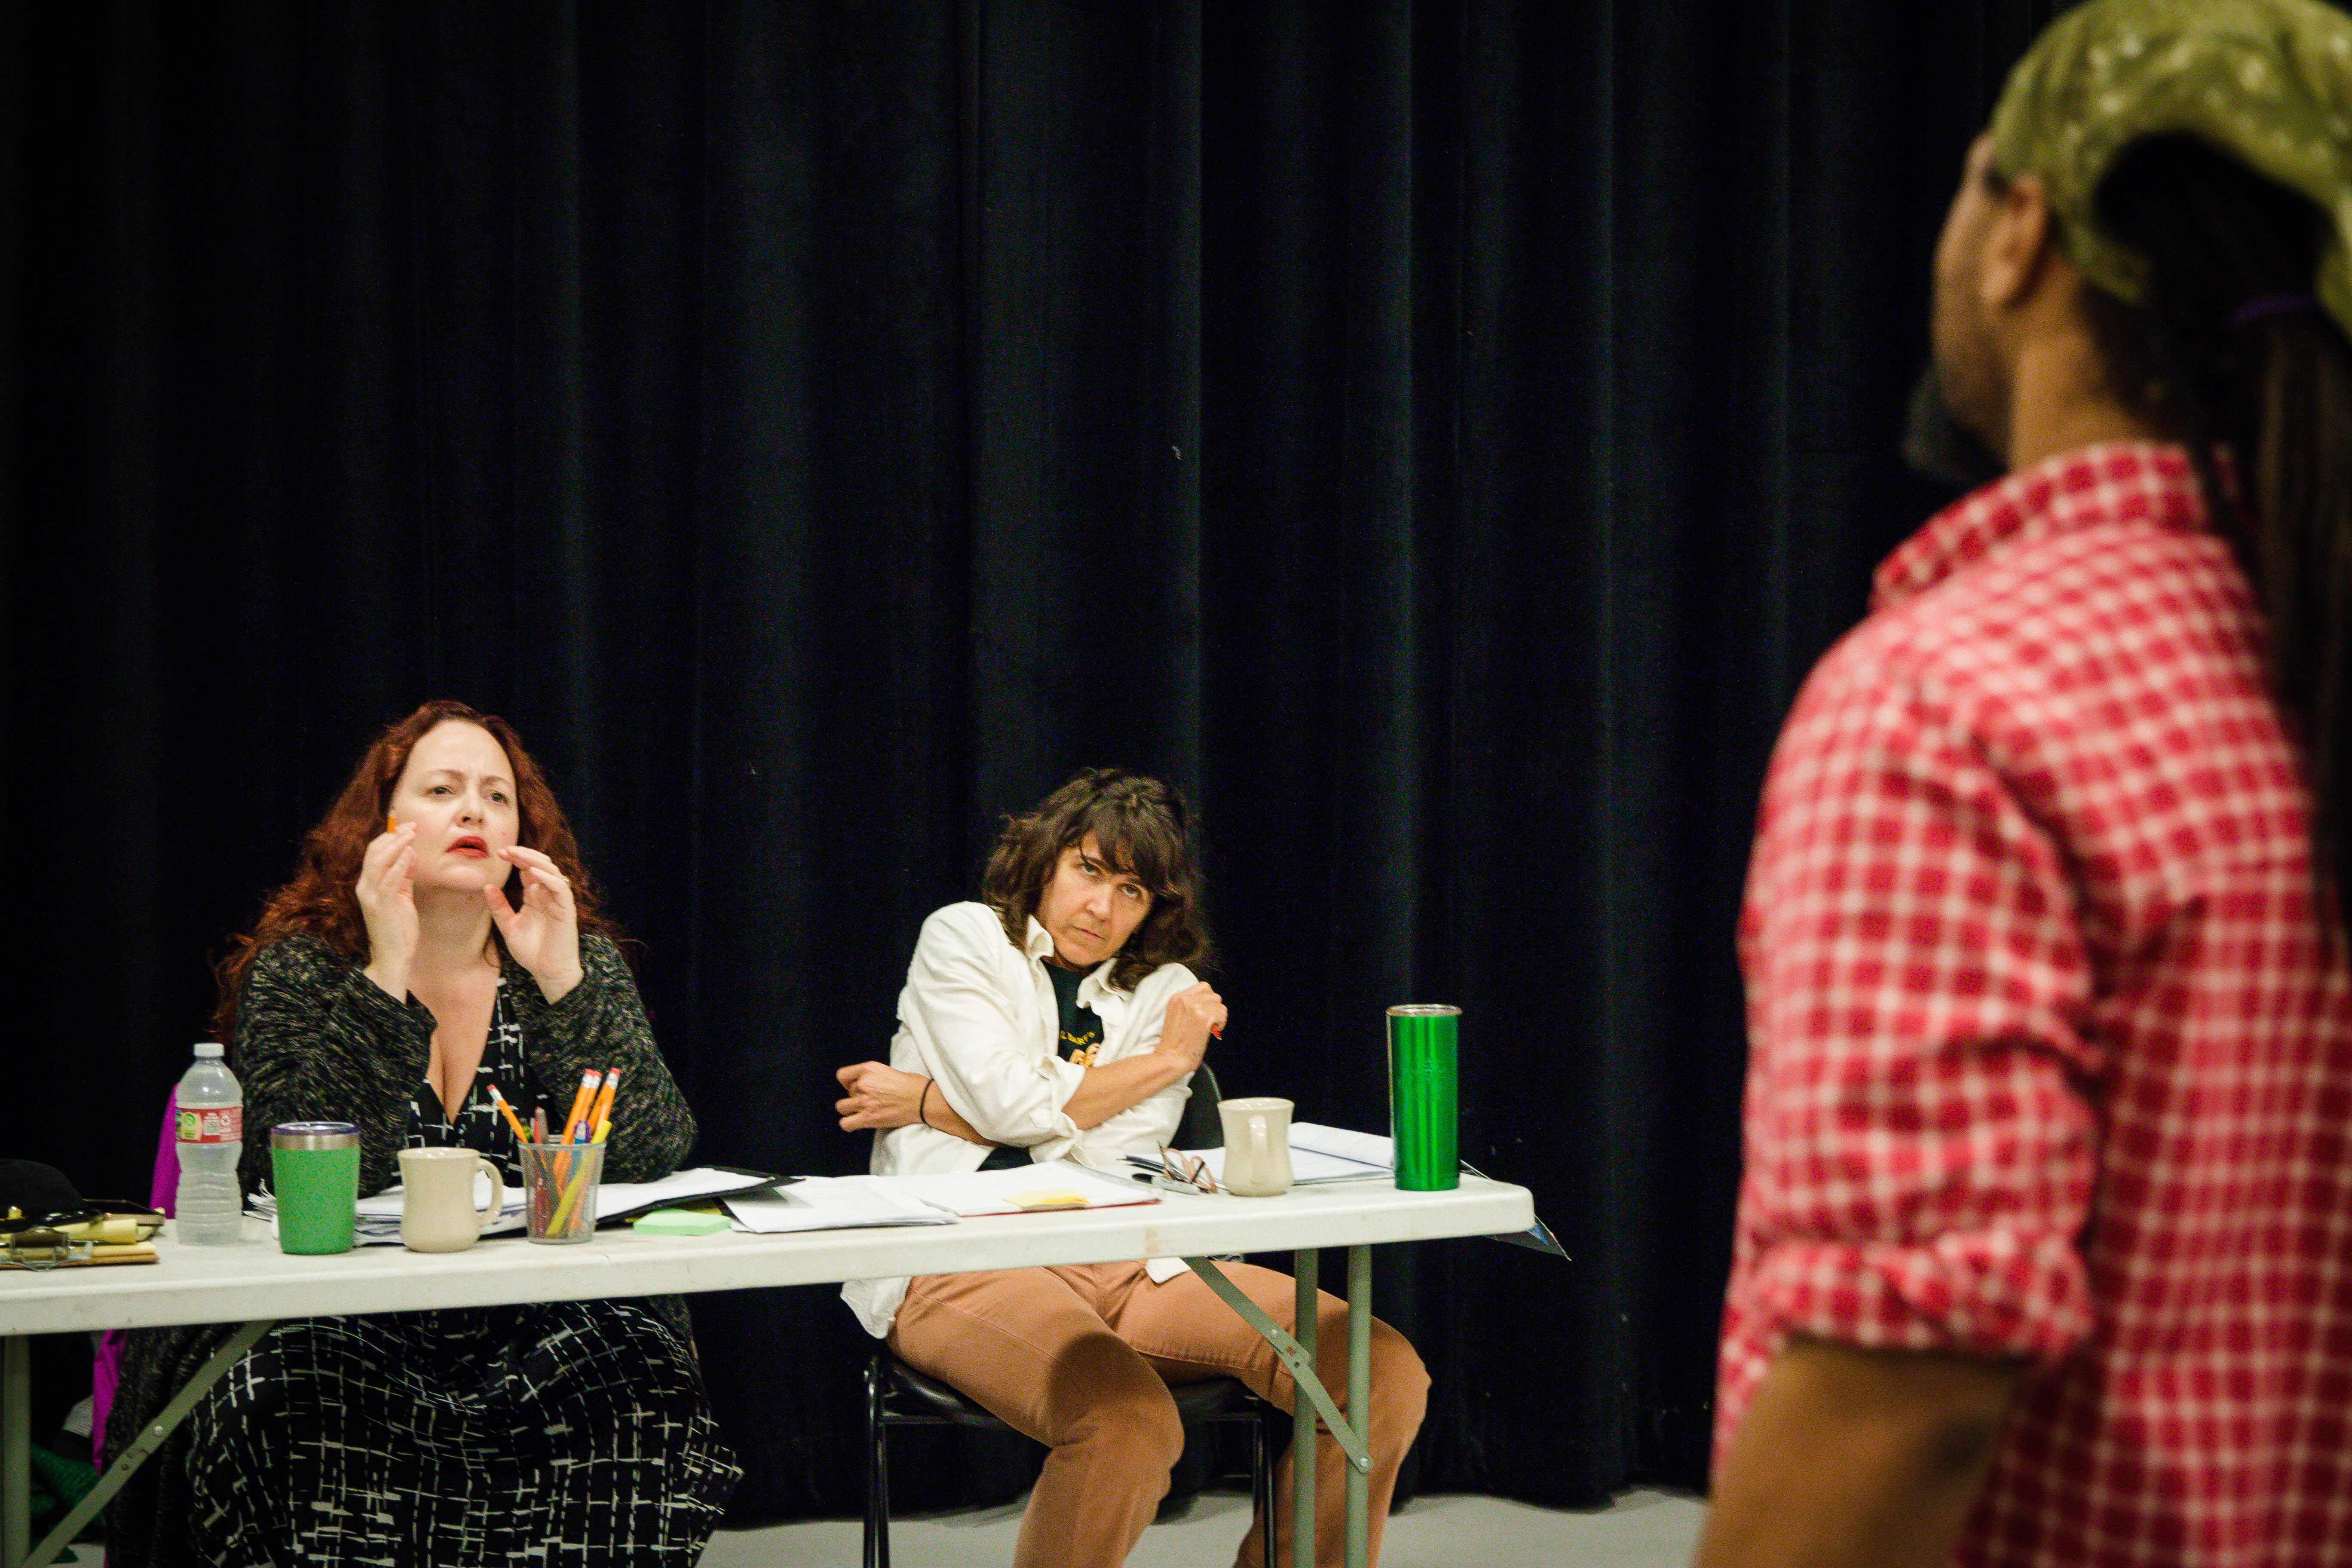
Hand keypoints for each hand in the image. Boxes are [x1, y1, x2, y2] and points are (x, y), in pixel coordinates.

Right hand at [357, 821, 419, 997]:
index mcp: (368, 884)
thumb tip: (410, 854)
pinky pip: (388, 880)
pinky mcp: (380, 905)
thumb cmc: (398, 927)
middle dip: (394, 836)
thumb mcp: (402, 896)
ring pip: (379, 862)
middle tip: (412, 826)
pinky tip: (409, 854)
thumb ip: (404, 876)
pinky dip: (399, 865)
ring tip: (411, 834)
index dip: (390, 837)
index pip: (374, 853)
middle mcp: (365, 887)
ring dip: (397, 845)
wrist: (394, 956)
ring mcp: (371, 896)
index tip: (408, 827)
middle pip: (374, 852)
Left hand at [485, 844, 582, 1001]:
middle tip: (505, 850)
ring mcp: (558, 900)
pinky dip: (547, 878)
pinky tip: (532, 873)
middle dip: (523, 854)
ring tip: (517, 855)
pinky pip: (560, 887)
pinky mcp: (566, 908)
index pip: (527, 869)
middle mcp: (547, 894)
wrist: (548, 971)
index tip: (499, 853)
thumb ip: (499, 907)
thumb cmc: (531, 951)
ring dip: (534, 860)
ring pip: (551, 871)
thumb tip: (487, 886)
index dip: (516, 858)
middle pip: (540, 864)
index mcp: (535, 896)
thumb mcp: (509, 926)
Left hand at [835, 1061, 932, 1131]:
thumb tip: (870, 1085)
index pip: (842, 1075)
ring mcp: (864, 1101)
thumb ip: (874, 1076)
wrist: (922, 1099)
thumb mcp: (889, 1070)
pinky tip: (856, 1122)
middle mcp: (863, 1083)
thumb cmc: (913, 1084)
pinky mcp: (868, 1118)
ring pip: (841, 1107)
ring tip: (860, 1110)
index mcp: (868, 1069)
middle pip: (847, 1091)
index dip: (847, 1082)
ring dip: (849, 1109)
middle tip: (869, 1099)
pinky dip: (849, 1124)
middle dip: (855, 1095)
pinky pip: (846, 1123)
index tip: (855, 1086)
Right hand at [1157, 982, 1225, 1072]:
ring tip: (1210, 1027)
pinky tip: (1212, 1032)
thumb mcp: (1175, 1015)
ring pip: (1220, 1004)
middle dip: (1214, 1008)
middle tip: (1208, 1021)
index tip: (1206, 1011)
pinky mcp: (1204, 1018)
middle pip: (1214, 995)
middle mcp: (1185, 999)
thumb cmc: (1174, 1042)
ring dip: (1218, 1016)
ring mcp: (1195, 1007)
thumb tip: (1207, 1002)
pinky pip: (1222, 1014)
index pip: (1203, 987)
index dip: (1208, 1000)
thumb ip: (1188, 1004)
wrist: (1171, 1057)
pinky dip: (1221, 1024)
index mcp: (1177, 998)